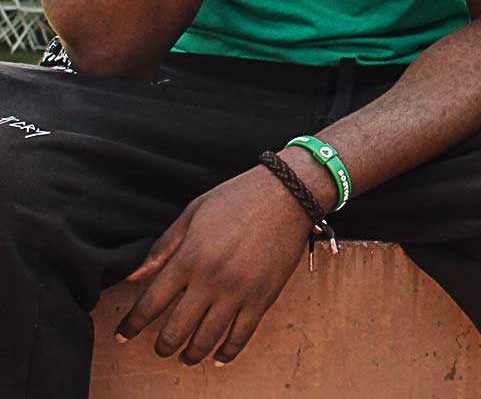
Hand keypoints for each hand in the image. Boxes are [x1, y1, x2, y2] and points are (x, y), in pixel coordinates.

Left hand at [117, 165, 313, 364]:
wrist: (288, 194)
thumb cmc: (237, 198)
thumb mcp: (192, 213)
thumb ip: (162, 247)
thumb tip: (134, 276)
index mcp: (189, 258)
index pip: (150, 303)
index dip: (132, 324)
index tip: (122, 335)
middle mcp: (211, 280)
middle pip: (177, 329)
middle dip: (163, 346)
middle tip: (160, 349)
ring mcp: (239, 291)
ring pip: (208, 337)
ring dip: (192, 354)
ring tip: (186, 357)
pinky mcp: (264, 296)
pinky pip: (242, 334)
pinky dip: (228, 351)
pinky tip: (218, 357)